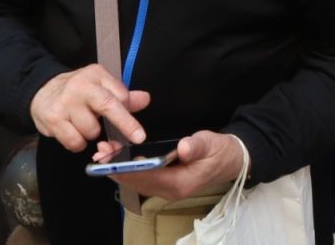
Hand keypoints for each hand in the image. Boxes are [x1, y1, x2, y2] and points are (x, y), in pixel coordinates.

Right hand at [31, 64, 150, 152]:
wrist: (41, 91)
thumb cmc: (77, 91)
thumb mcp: (100, 86)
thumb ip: (122, 95)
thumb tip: (145, 99)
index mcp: (96, 75)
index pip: (120, 94)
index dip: (129, 113)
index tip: (138, 129)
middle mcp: (81, 85)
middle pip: (107, 106)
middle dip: (125, 123)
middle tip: (138, 137)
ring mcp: (65, 102)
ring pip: (91, 131)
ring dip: (90, 134)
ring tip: (83, 124)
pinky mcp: (53, 119)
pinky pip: (74, 142)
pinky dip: (77, 143)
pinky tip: (73, 132)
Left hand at [98, 130, 246, 200]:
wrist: (233, 160)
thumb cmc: (221, 151)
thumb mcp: (211, 144)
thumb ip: (196, 146)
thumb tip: (182, 148)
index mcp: (180, 183)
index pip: (148, 178)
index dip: (128, 169)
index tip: (111, 160)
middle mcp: (170, 190)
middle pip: (138, 182)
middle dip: (117, 169)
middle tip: (100, 153)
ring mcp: (168, 188)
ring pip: (138, 181)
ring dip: (121, 169)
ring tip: (104, 153)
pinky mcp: (167, 182)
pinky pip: (144, 179)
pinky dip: (130, 168)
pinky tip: (121, 158)